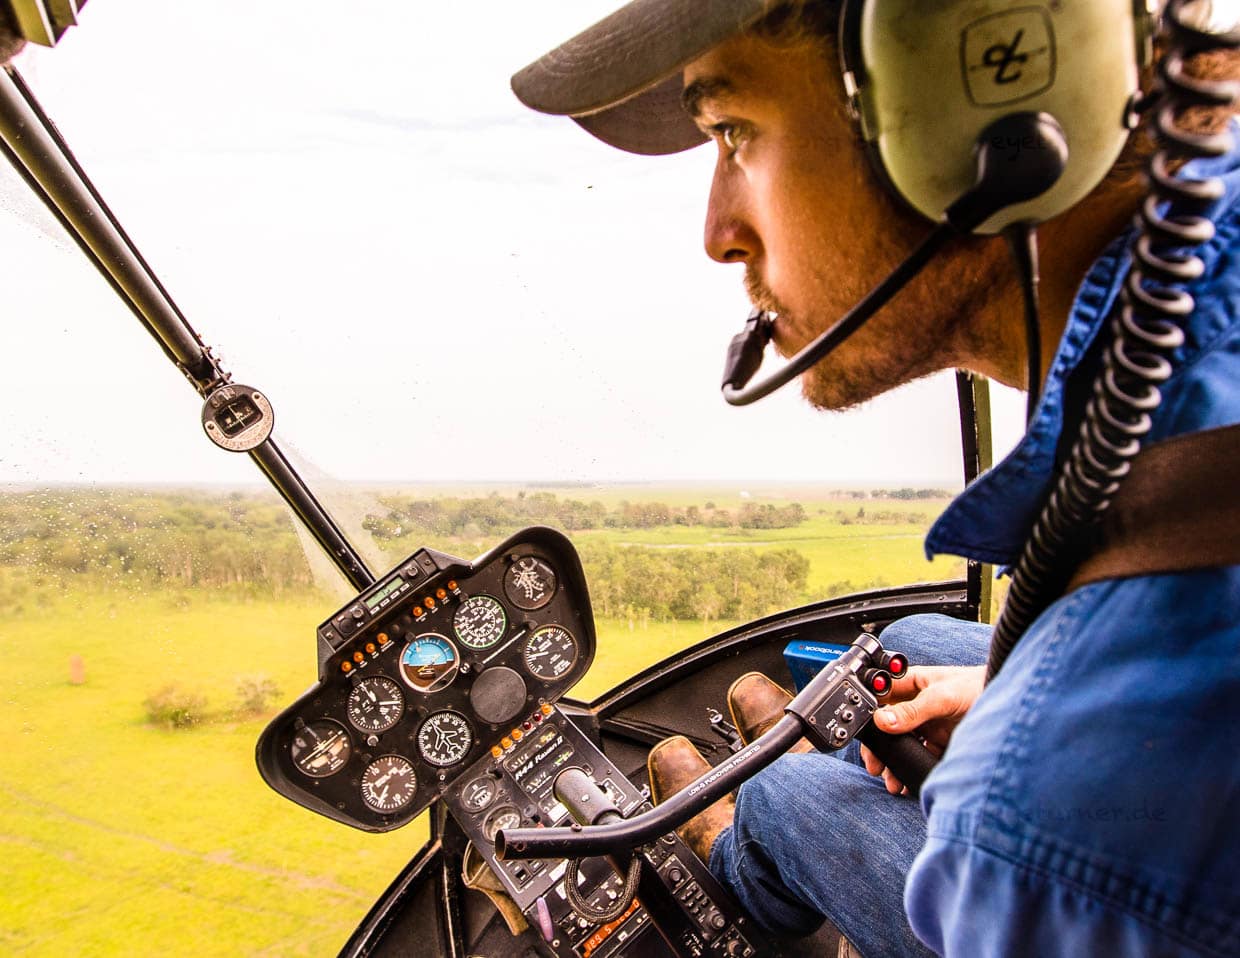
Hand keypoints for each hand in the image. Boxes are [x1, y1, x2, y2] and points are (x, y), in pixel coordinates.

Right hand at [861, 665, 984, 794]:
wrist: (1017, 708)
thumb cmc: (979, 686)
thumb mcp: (943, 696)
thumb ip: (914, 710)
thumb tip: (884, 721)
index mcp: (912, 684)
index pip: (881, 698)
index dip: (870, 715)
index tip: (864, 735)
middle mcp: (916, 704)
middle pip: (888, 726)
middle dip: (879, 746)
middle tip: (875, 764)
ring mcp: (927, 724)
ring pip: (902, 744)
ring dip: (894, 761)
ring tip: (890, 778)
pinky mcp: (939, 742)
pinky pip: (919, 756)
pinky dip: (911, 768)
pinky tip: (907, 779)